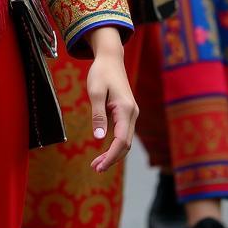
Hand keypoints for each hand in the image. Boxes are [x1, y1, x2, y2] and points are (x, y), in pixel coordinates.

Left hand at [85, 30, 137, 172]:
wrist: (110, 57)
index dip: (111, 156)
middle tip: (95, 169)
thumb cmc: (101, 72)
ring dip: (112, 153)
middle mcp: (132, 114)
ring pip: (125, 140)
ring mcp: (131, 114)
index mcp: (126, 109)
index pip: (122, 141)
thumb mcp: (95, 92)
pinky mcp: (126, 112)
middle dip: (112, 159)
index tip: (99, 166)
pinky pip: (122, 133)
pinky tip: (102, 150)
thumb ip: (98, 115)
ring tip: (96, 164)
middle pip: (125, 144)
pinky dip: (113, 144)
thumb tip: (99, 139)